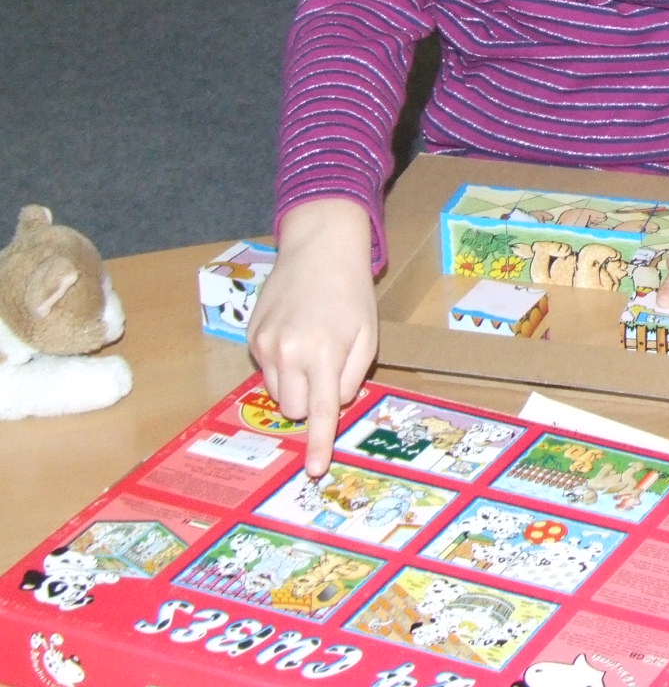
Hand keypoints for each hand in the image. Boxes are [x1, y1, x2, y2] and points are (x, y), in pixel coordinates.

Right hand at [247, 198, 377, 478]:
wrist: (318, 248)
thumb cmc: (350, 292)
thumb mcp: (367, 334)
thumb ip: (354, 375)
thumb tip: (336, 405)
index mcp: (323, 353)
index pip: (320, 412)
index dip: (318, 444)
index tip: (314, 471)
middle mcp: (288, 354)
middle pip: (295, 410)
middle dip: (312, 401)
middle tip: (328, 370)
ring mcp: (264, 346)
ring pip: (279, 394)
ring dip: (296, 385)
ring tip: (312, 348)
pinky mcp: (251, 338)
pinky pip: (266, 372)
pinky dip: (282, 365)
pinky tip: (295, 336)